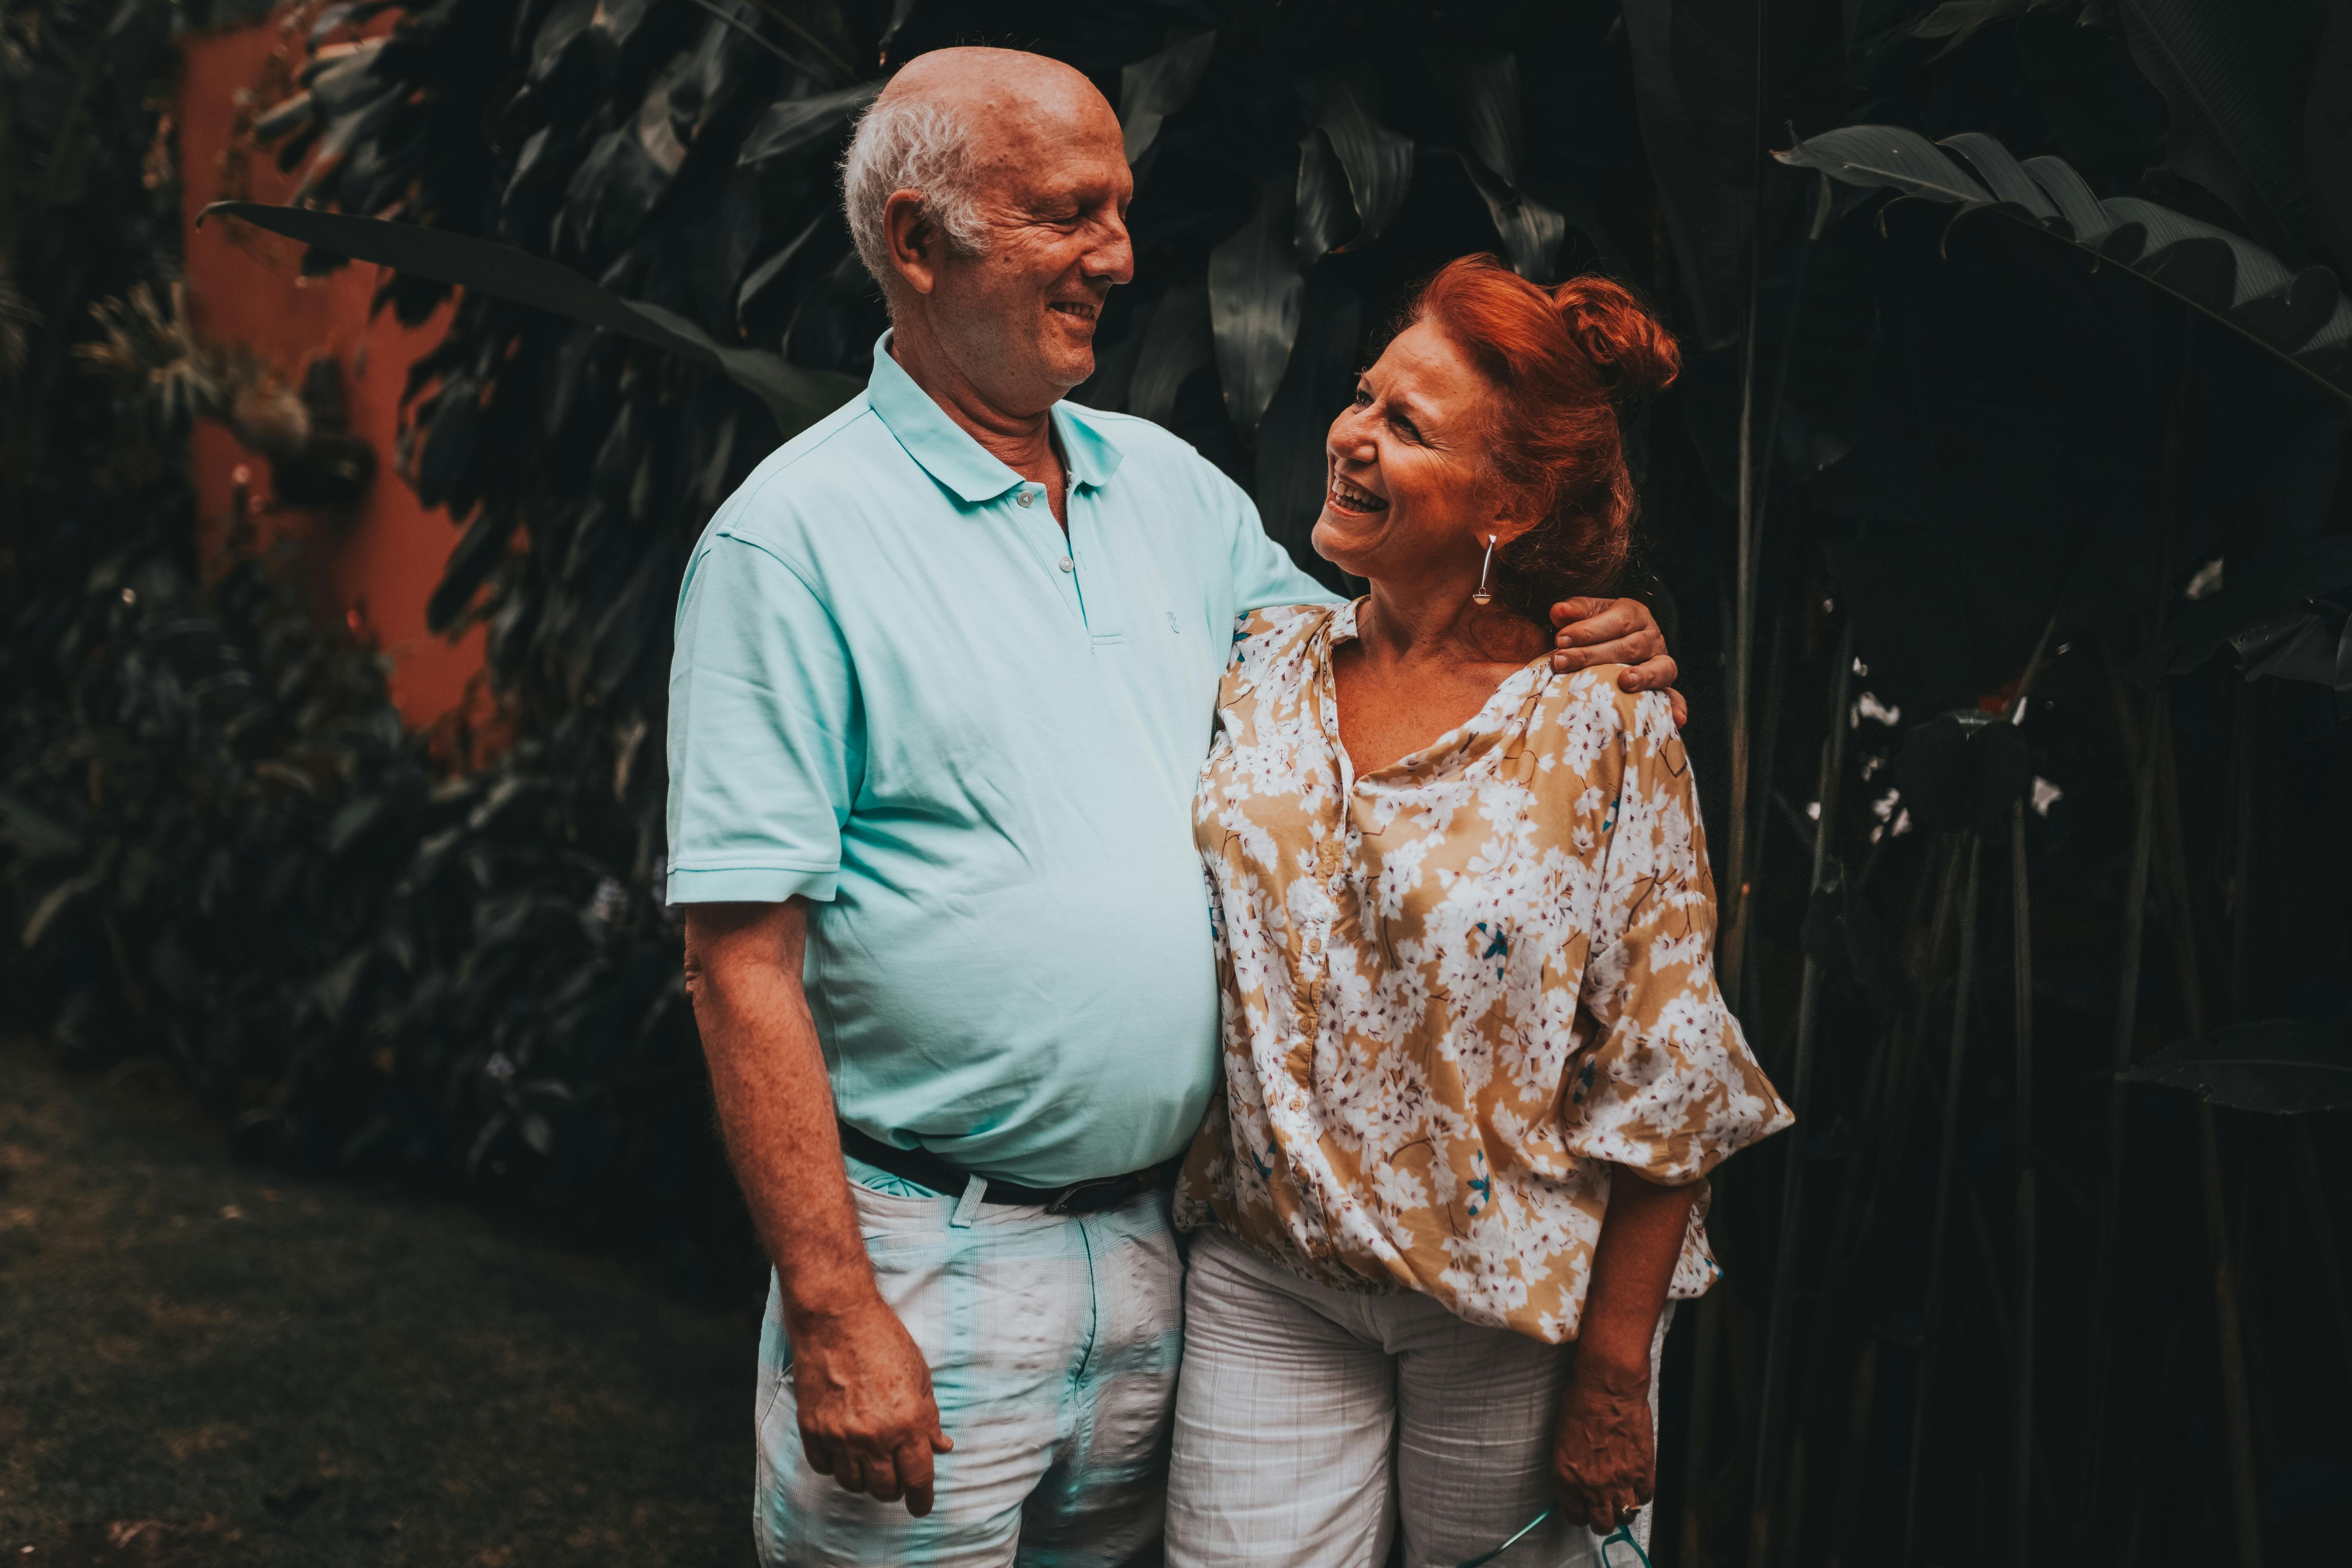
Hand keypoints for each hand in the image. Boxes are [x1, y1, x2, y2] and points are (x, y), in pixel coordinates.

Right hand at [789, 1295, 953, 1515]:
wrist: (836, 1319)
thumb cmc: (884, 1341)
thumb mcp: (920, 1377)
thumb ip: (930, 1418)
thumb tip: (941, 1447)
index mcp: (908, 1423)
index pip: (918, 1478)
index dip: (921, 1499)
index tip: (921, 1506)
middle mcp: (874, 1436)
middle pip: (885, 1488)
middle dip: (895, 1488)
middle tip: (896, 1475)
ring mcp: (840, 1435)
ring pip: (854, 1484)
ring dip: (865, 1479)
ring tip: (870, 1461)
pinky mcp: (813, 1429)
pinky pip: (825, 1468)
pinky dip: (836, 1466)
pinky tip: (844, 1450)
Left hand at [1548, 596, 1685, 728]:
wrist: (1614, 643)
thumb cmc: (1596, 628)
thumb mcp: (1586, 613)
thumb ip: (1574, 611)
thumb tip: (1559, 611)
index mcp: (1634, 614)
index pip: (1616, 620)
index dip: (1588, 630)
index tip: (1560, 639)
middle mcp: (1652, 637)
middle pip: (1629, 646)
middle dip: (1594, 655)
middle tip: (1562, 662)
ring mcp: (1661, 662)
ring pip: (1658, 668)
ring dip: (1643, 676)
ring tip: (1624, 681)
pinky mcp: (1664, 687)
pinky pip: (1674, 697)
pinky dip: (1676, 707)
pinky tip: (1676, 720)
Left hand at [1551, 1354, 1655, 1534]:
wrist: (1607, 1390)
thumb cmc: (1580, 1405)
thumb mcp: (1562, 1441)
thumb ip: (1570, 1469)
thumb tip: (1578, 1482)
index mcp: (1568, 1479)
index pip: (1574, 1516)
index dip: (1581, 1513)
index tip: (1584, 1508)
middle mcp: (1593, 1486)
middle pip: (1602, 1524)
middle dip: (1602, 1519)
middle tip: (1604, 1507)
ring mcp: (1620, 1481)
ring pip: (1625, 1516)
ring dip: (1623, 1510)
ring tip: (1622, 1498)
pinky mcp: (1643, 1471)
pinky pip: (1645, 1497)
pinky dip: (1641, 1494)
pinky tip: (1636, 1483)